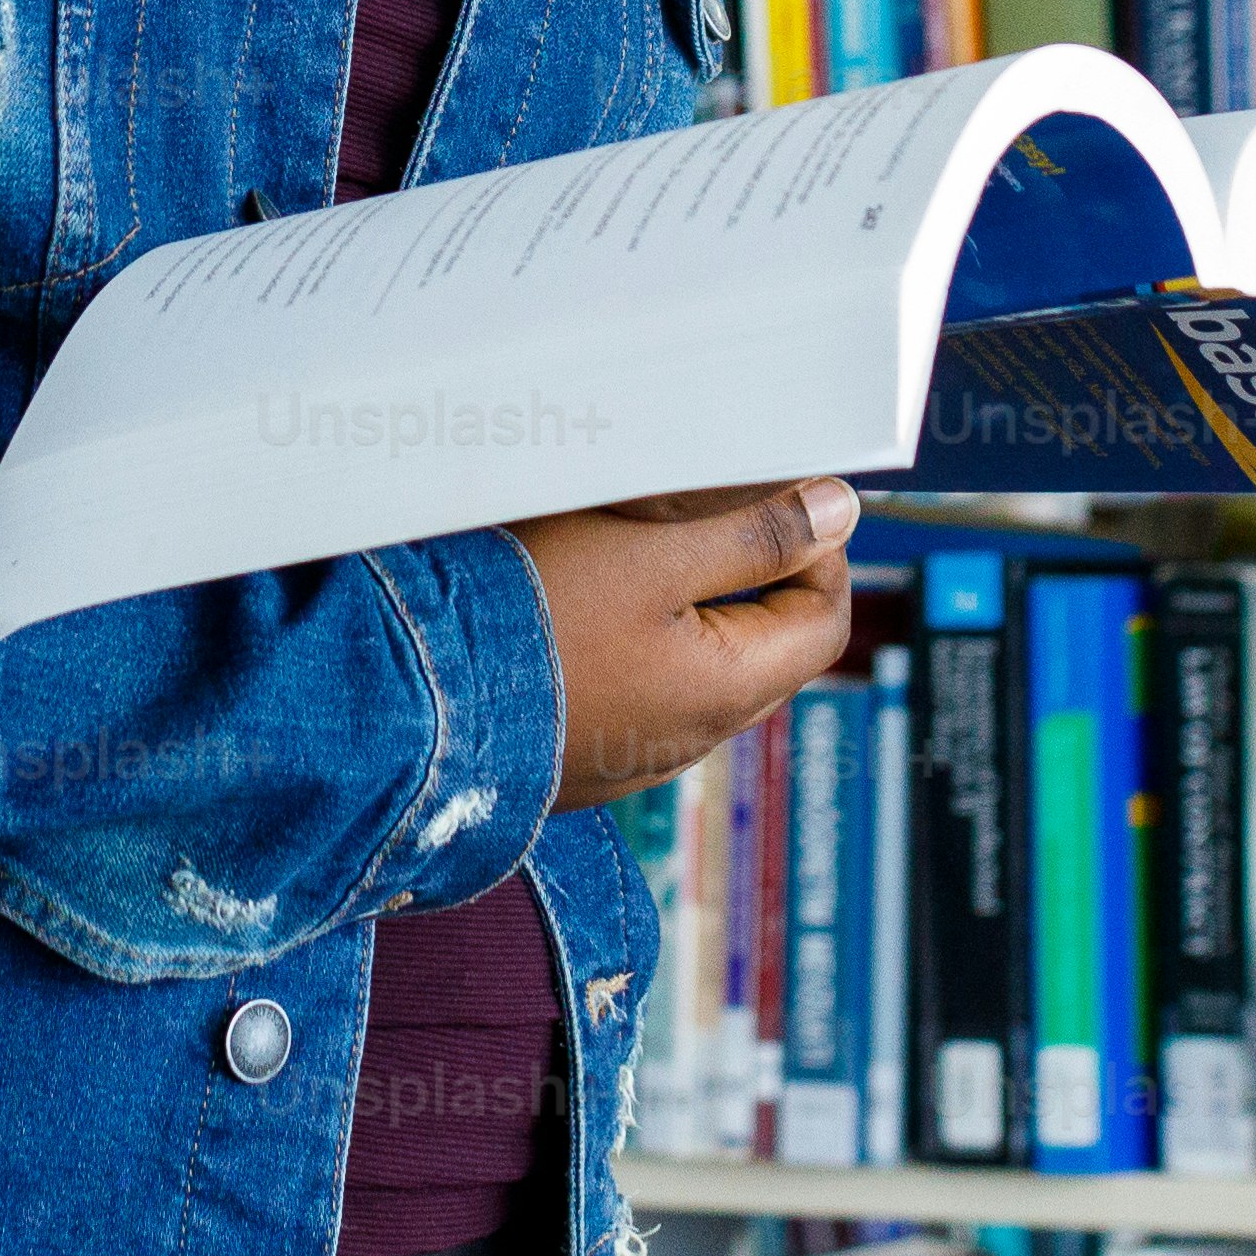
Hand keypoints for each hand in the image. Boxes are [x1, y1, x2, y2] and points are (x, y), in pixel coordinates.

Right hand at [504, 478, 861, 809]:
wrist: (416, 701)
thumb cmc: (534, 620)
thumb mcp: (654, 554)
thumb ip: (755, 535)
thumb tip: (839, 513)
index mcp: (729, 689)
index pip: (825, 620)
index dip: (818, 550)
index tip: (778, 500)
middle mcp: (695, 737)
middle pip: (771, 649)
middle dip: (758, 575)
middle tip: (711, 513)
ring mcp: (639, 755)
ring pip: (706, 670)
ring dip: (697, 608)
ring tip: (641, 549)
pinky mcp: (590, 754)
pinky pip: (648, 695)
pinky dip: (645, 643)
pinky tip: (591, 607)